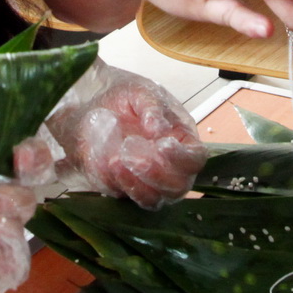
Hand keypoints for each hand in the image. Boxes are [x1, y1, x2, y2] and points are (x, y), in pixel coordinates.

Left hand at [39, 62, 204, 209]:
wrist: (96, 106)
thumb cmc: (127, 98)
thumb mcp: (140, 92)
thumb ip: (152, 107)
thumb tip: (159, 130)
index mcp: (183, 141)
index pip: (196, 159)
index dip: (182, 157)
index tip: (162, 145)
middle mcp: (171, 167)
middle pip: (178, 187)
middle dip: (156, 173)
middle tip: (132, 154)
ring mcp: (150, 182)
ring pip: (154, 200)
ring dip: (137, 184)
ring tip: (116, 160)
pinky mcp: (127, 189)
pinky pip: (126, 197)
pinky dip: (119, 184)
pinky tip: (108, 163)